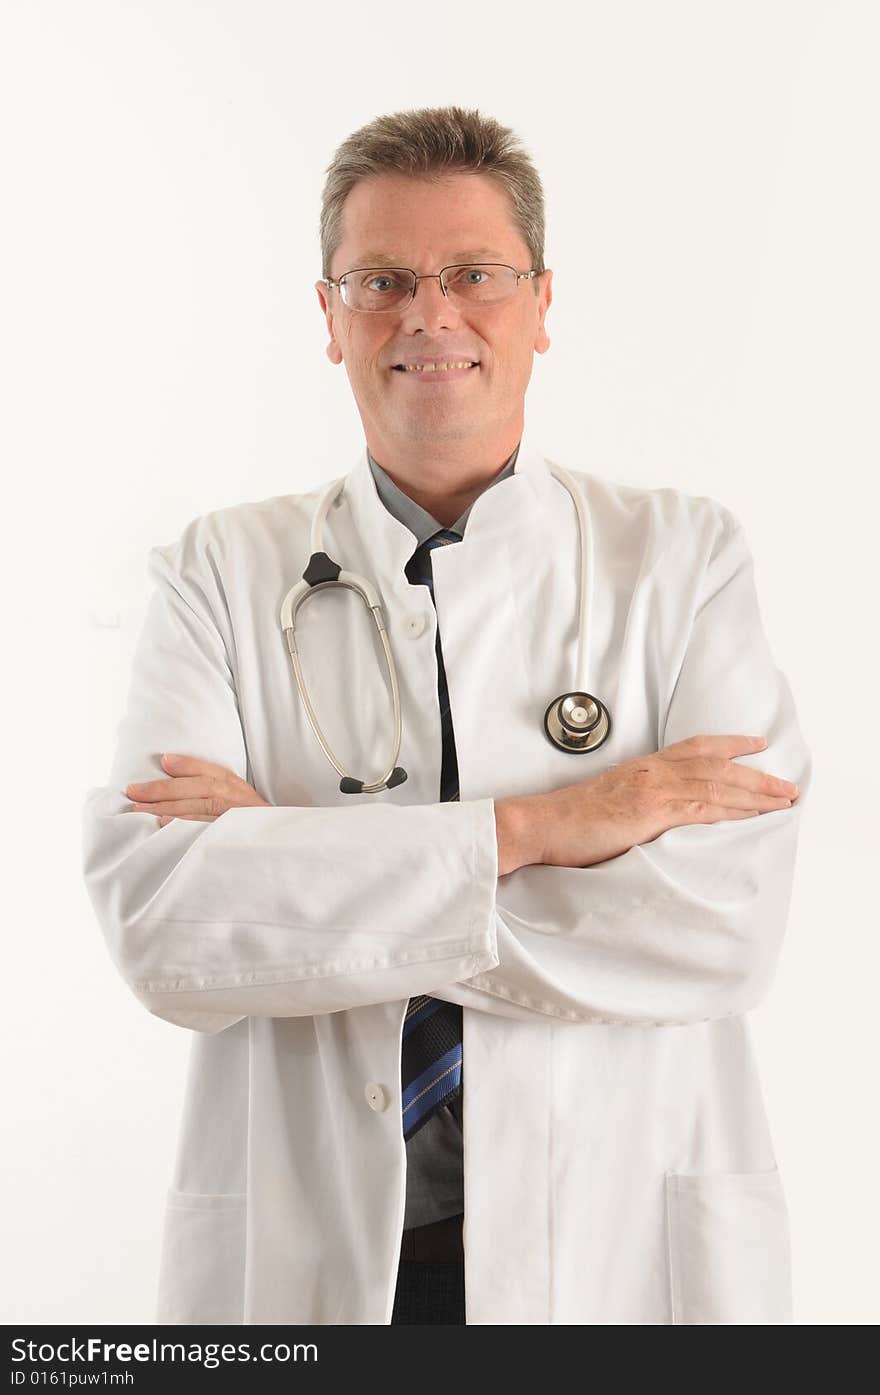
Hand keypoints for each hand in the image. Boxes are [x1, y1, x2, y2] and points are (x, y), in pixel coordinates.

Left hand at [124, 753, 272, 824]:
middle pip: (196, 789)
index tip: (164, 760)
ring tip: (140, 812)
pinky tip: (165, 828)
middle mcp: (234, 799)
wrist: (278, 844)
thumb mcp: (236, 794)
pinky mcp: (229, 838)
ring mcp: (232, 820)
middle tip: (133, 792)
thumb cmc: (248, 819)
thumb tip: (168, 762)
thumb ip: (208, 780)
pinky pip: (205, 832)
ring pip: (198, 810)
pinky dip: (185, 829)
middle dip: (162, 790)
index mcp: (234, 786)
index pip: (209, 771)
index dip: (187, 764)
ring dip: (167, 809)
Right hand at [521, 733, 799, 870]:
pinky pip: (702, 807)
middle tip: (788, 785)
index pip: (694, 748)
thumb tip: (659, 818)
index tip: (756, 744)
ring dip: (756, 793)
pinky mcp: (651, 811)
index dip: (729, 745)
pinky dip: (733, 809)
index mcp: (641, 768)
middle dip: (757, 774)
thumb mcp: (609, 803)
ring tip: (784, 799)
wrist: (539, 825)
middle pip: (716, 765)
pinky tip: (754, 813)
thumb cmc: (566, 821)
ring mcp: (652, 789)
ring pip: (717, 784)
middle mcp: (651, 771)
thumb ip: (637, 803)